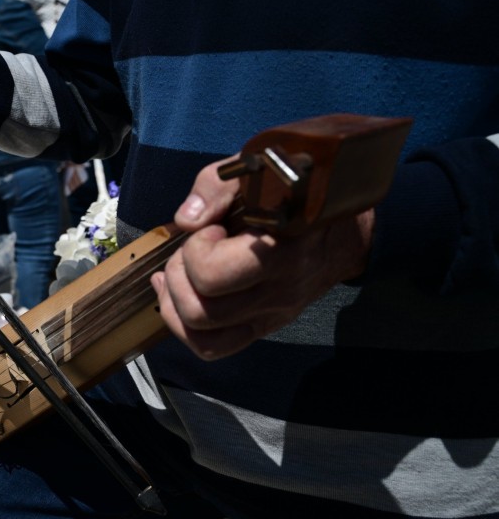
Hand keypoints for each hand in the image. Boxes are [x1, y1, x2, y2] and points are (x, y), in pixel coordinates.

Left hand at [150, 157, 374, 359]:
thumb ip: (217, 187)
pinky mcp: (263, 327)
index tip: (211, 228)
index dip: (197, 250)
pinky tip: (176, 292)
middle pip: (201, 311)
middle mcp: (278, 291)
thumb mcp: (258, 171)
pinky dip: (182, 324)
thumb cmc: (294, 195)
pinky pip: (212, 347)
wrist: (342, 231)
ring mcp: (271, 315)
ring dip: (176, 300)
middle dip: (180, 275)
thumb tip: (187, 220)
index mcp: (280, 250)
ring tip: (184, 270)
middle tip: (193, 249)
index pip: (215, 274)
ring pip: (201, 334)